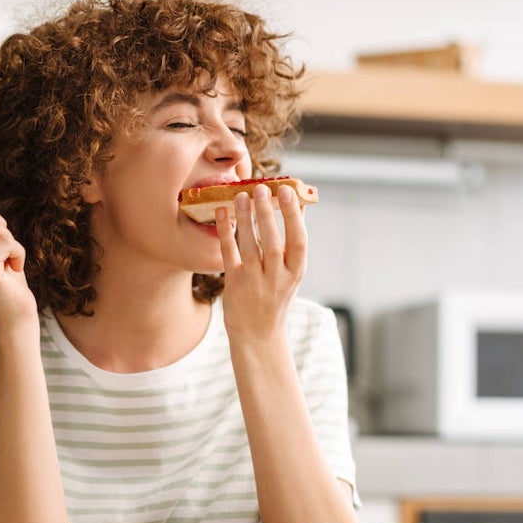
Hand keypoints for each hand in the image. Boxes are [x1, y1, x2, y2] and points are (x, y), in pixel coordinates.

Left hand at [215, 182, 307, 341]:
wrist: (259, 334)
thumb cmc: (276, 295)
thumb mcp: (292, 271)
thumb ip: (294, 239)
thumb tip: (301, 203)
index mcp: (296, 272)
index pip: (299, 241)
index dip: (294, 216)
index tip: (288, 191)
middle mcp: (277, 278)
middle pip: (272, 243)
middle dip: (267, 214)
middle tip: (260, 188)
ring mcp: (255, 282)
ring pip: (250, 247)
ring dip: (245, 219)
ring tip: (241, 196)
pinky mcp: (234, 284)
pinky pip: (229, 254)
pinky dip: (225, 232)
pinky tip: (221, 213)